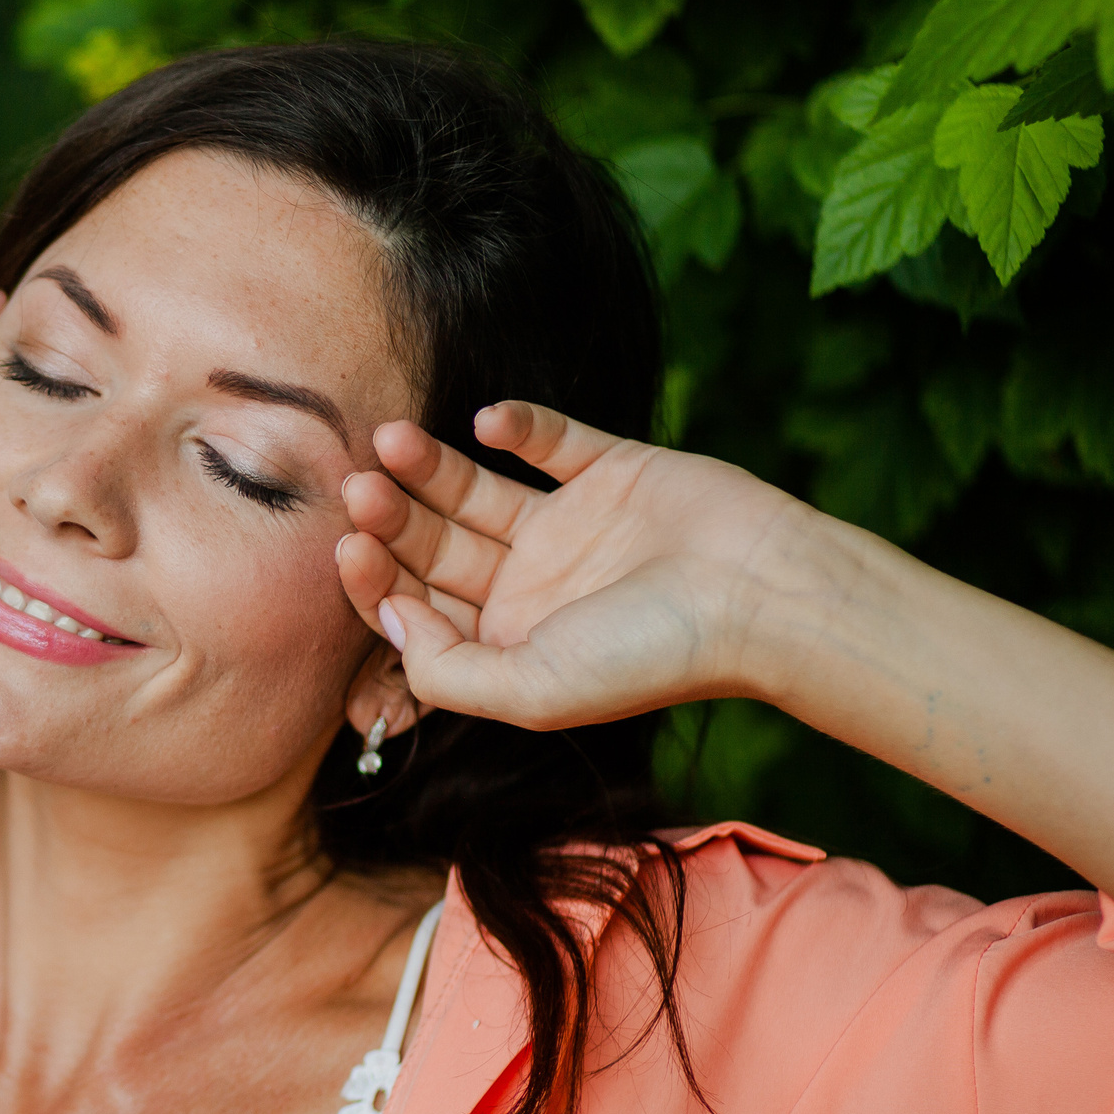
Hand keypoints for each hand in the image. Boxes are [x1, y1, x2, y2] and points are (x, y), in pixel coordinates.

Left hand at [336, 403, 826, 729]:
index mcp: (507, 643)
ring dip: (431, 467)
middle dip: (392, 519)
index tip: (348, 547)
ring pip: (474, 489)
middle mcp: (529, 585)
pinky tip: (487, 420)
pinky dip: (516, 425)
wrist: (765, 596)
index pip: (417, 606)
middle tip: (358, 488)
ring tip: (393, 440)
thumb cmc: (655, 656)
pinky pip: (549, 440)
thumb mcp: (534, 693)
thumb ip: (448, 671)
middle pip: (435, 546)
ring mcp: (569, 525)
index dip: (375, 579)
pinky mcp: (612, 470)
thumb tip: (389, 619)